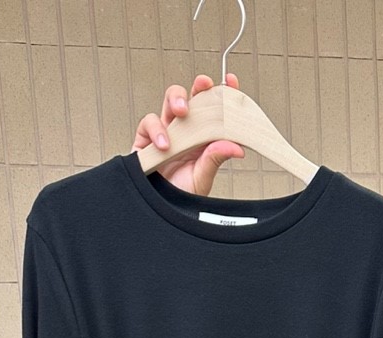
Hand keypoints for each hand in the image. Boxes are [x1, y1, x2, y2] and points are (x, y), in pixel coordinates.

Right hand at [133, 73, 243, 195]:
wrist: (160, 211)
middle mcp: (185, 132)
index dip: (221, 94)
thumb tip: (236, 147)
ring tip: (183, 112)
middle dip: (197, 88)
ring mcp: (165, 133)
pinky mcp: (146, 139)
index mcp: (202, 139)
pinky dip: (156, 129)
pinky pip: (149, 122)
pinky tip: (165, 143)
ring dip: (177, 100)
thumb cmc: (181, 196)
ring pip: (169, 103)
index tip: (230, 82)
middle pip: (192, 99)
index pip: (214, 111)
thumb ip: (216, 160)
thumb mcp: (203, 178)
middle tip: (204, 86)